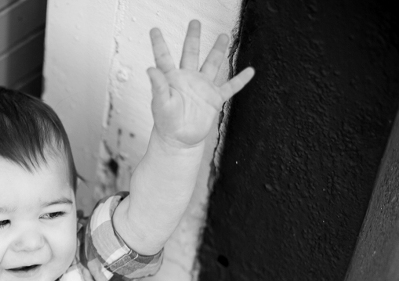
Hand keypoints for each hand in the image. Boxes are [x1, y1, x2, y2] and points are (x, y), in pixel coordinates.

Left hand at [147, 20, 253, 148]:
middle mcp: (187, 79)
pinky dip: (240, 80)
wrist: (179, 140)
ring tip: (224, 35)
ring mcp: (202, 87)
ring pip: (212, 64)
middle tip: (195, 22)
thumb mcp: (160, 104)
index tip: (154, 30)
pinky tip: (250, 70)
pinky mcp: (214, 99)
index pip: (164, 57)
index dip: (159, 43)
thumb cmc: (166, 123)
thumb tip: (150, 69)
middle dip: (193, 38)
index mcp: (171, 79)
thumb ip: (158, 86)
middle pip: (191, 53)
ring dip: (218, 50)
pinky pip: (230, 87)